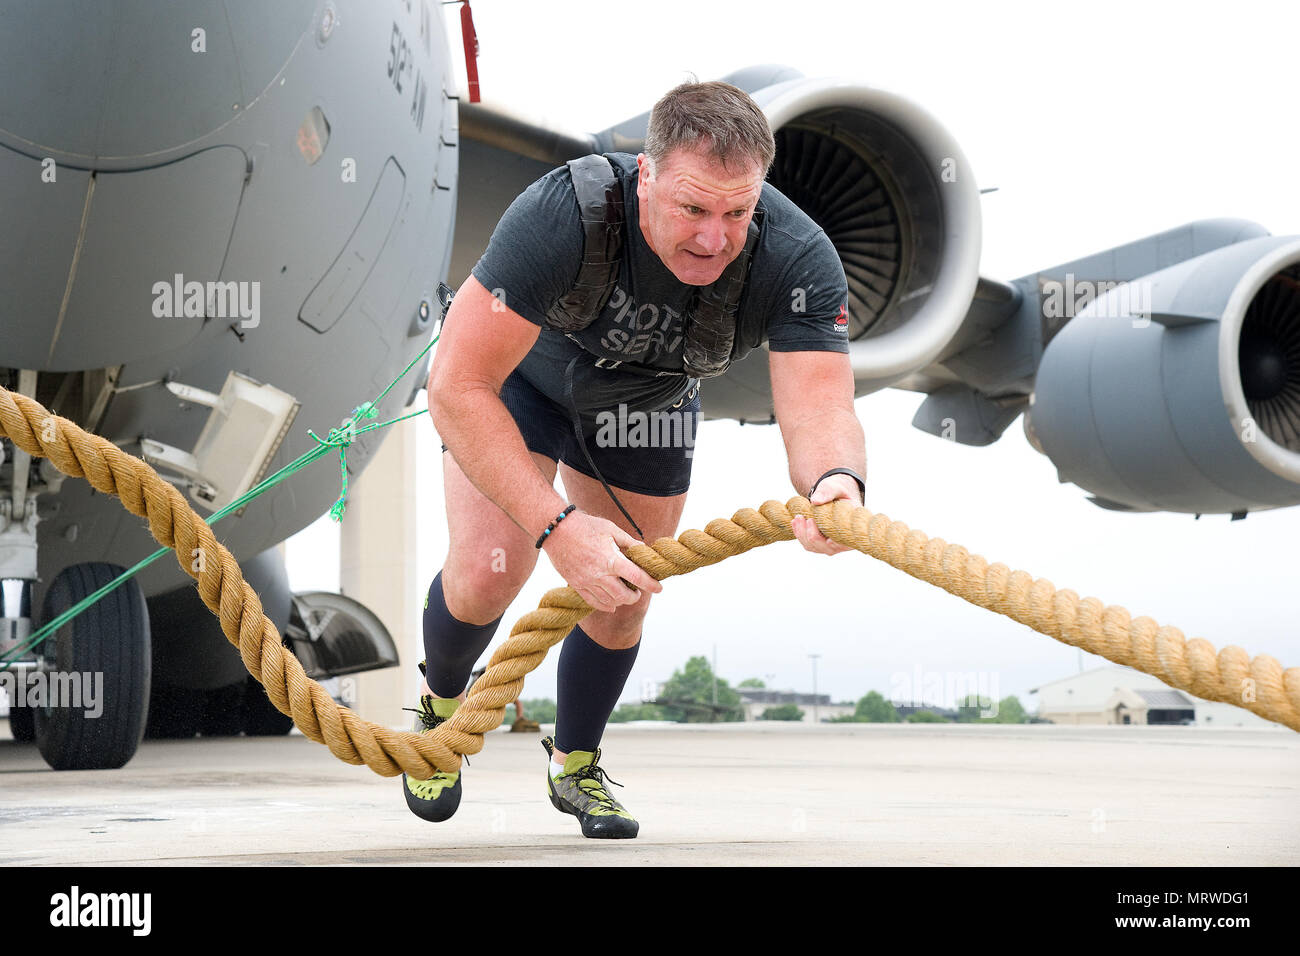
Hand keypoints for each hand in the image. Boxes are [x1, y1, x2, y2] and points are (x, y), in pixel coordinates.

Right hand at [540, 510, 663, 612]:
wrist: (557, 530)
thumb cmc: (585, 526)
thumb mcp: (611, 529)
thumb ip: (628, 542)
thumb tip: (643, 549)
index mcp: (612, 559)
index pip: (637, 577)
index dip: (651, 584)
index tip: (659, 588)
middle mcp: (600, 574)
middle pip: (624, 596)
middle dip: (635, 596)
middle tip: (638, 591)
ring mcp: (587, 582)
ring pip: (609, 602)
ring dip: (621, 601)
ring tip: (624, 594)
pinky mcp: (576, 585)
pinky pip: (593, 602)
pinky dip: (605, 606)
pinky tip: (611, 605)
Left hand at [792, 475, 859, 555]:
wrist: (834, 495)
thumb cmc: (838, 492)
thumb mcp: (835, 488)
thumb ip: (827, 492)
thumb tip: (815, 501)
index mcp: (852, 530)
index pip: (844, 542)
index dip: (835, 543)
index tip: (824, 534)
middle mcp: (843, 542)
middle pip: (826, 548)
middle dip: (812, 534)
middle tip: (804, 518)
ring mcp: (830, 545)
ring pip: (814, 547)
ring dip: (802, 534)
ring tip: (798, 517)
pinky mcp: (819, 543)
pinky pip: (807, 544)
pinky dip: (800, 533)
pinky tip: (796, 522)